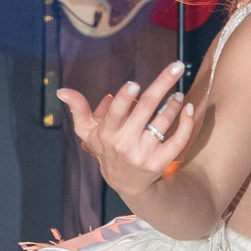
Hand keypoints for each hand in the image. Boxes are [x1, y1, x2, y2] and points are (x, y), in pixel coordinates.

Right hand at [59, 64, 191, 198]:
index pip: (115, 113)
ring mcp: (144, 154)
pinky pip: (178, 140)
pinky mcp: (161, 162)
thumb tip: (62, 91)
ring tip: (177, 92)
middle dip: (162, 84)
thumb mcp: (88, 132)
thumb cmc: (107, 150)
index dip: (124, 98)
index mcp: (107, 133)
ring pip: (163, 122)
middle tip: (177, 66)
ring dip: (174, 103)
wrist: (127, 183)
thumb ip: (78, 109)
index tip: (135, 84)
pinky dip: (186, 123)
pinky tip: (187, 108)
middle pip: (145, 109)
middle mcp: (125, 144)